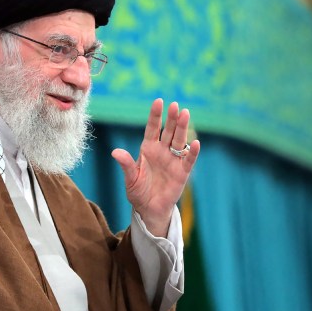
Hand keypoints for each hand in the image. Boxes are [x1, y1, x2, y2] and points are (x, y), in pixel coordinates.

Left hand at [111, 99, 199, 236]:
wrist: (149, 209)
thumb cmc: (138, 192)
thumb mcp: (130, 178)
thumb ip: (126, 164)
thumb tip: (115, 152)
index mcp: (148, 149)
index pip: (152, 128)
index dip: (155, 115)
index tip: (159, 101)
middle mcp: (162, 151)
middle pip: (169, 131)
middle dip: (172, 119)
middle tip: (175, 106)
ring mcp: (173, 160)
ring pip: (179, 141)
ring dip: (183, 128)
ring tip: (185, 114)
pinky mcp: (182, 172)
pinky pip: (188, 160)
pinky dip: (192, 152)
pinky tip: (196, 143)